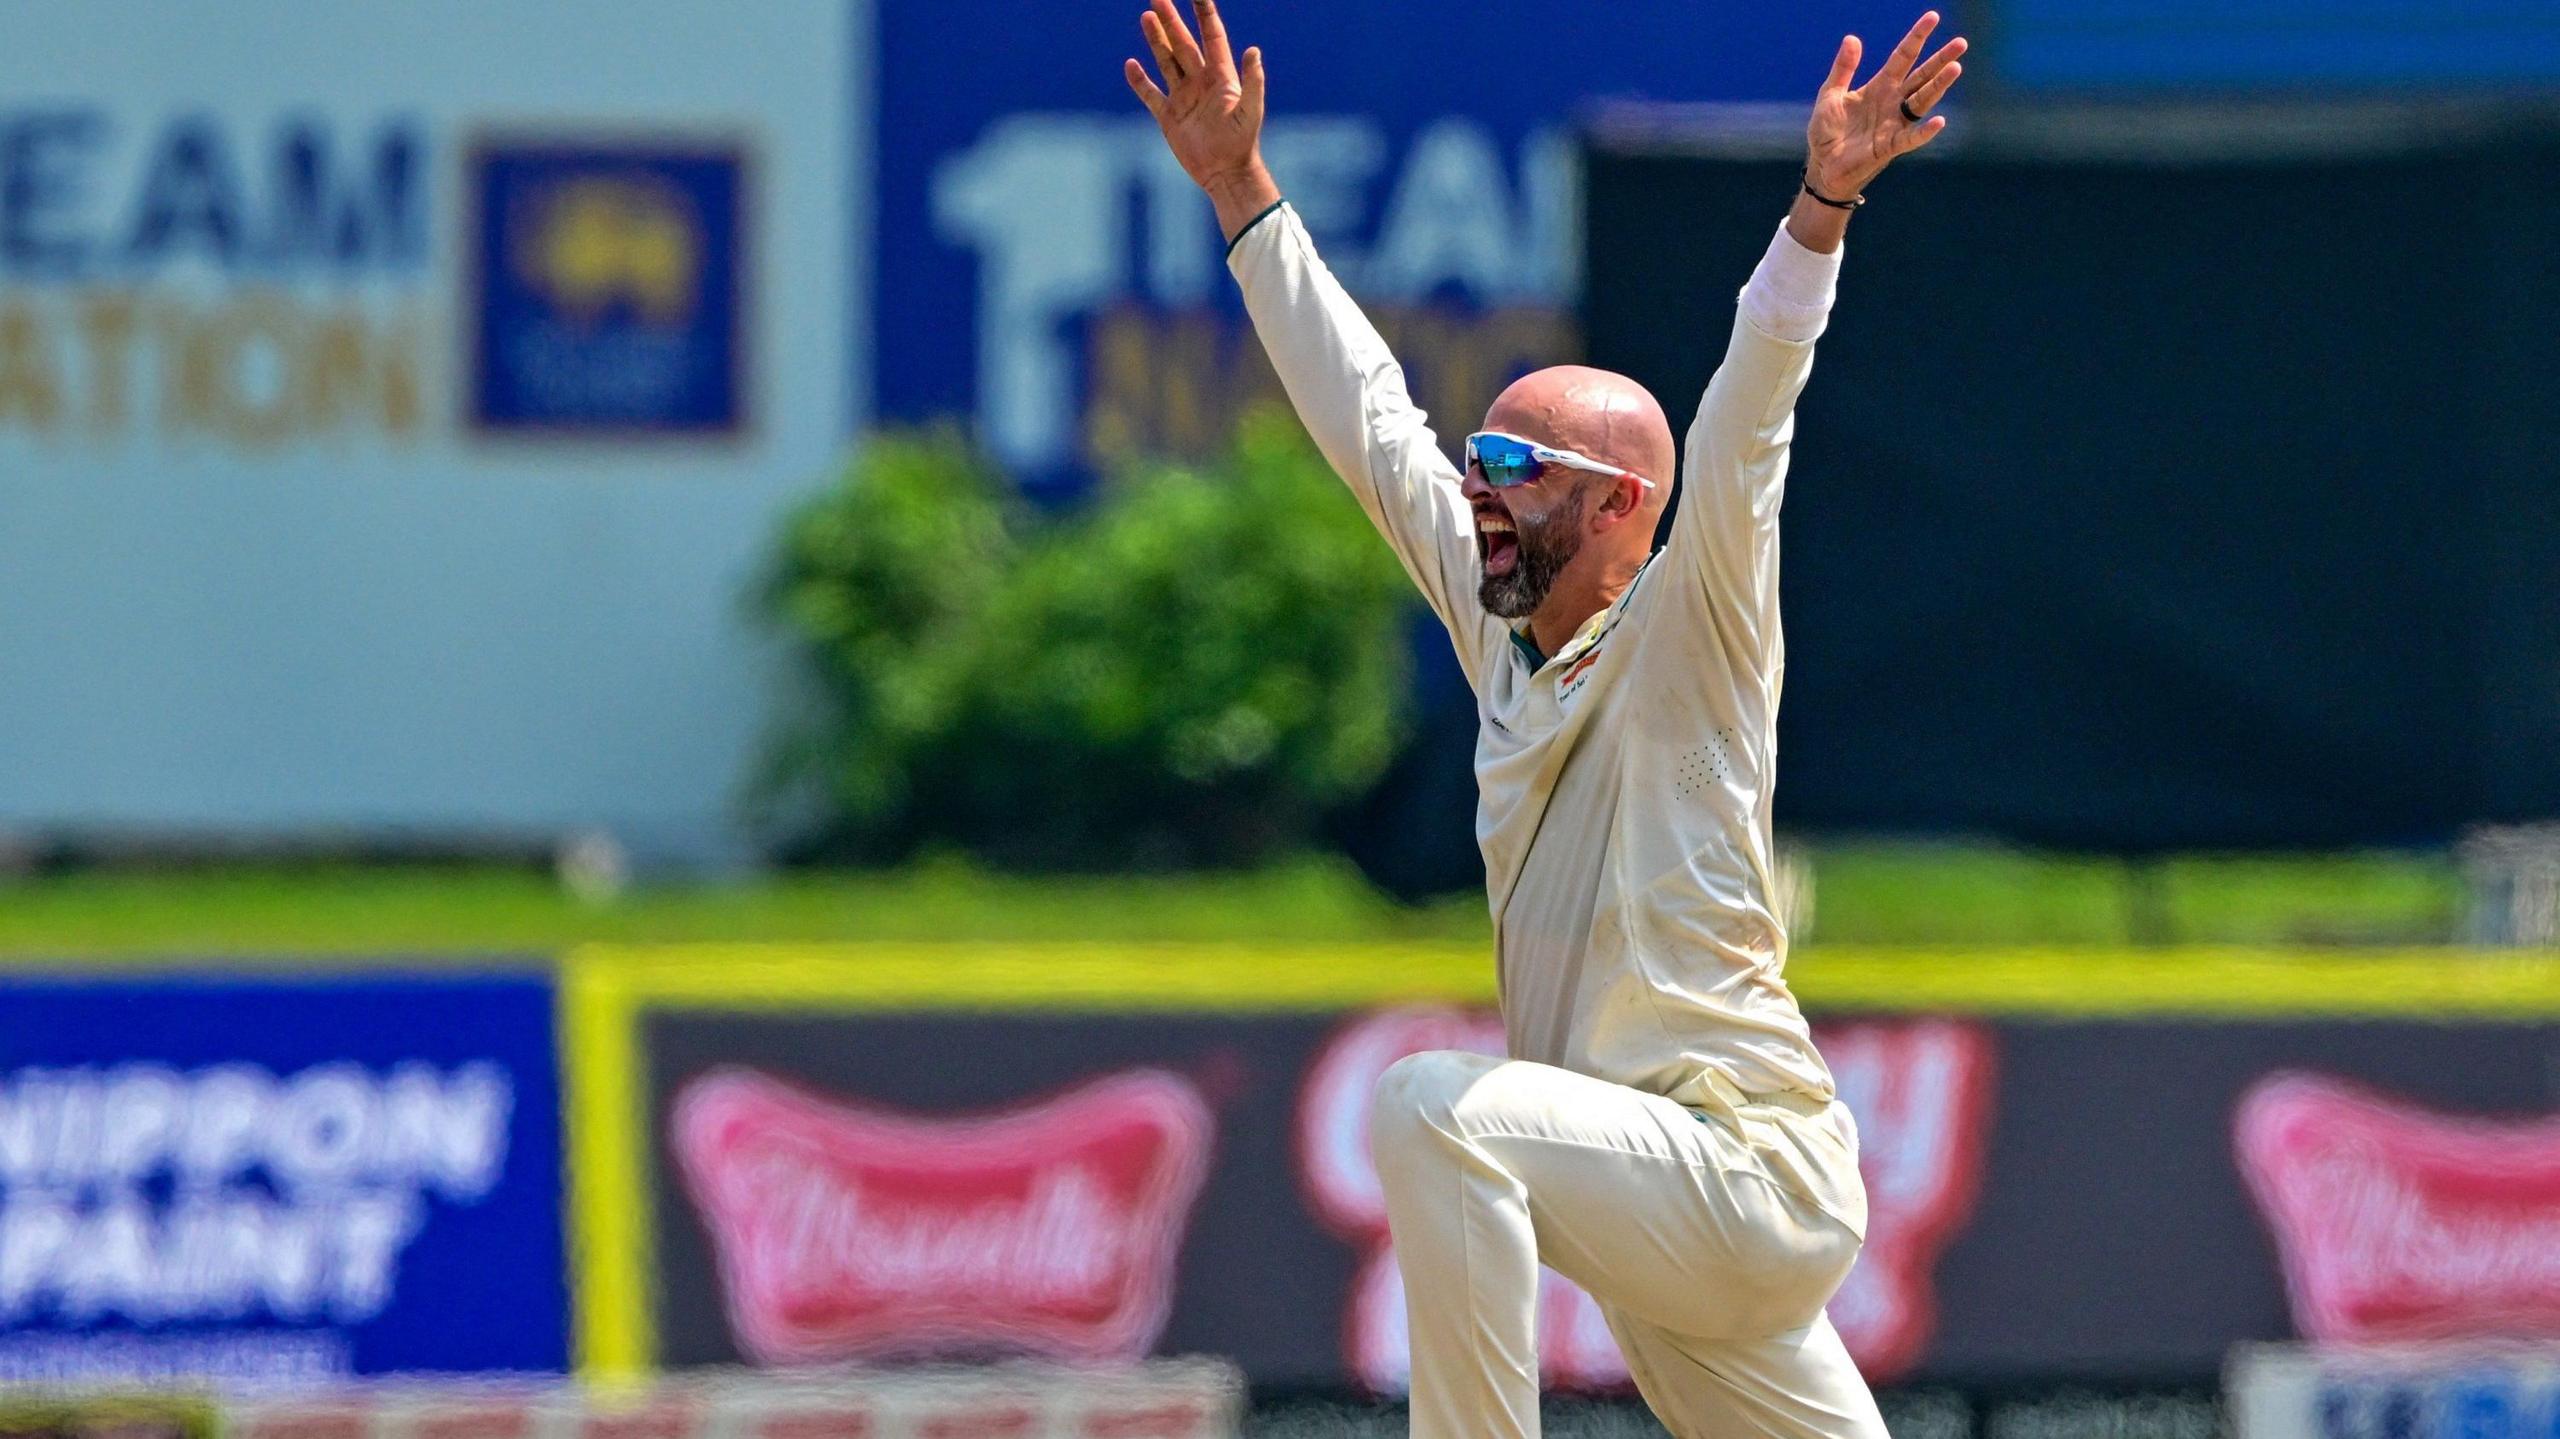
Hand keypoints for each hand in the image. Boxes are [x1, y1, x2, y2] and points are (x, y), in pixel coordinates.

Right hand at [1126, 0, 1275, 230]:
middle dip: (1171, 20)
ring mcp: (1184, 98)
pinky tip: (1131, 65)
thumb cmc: (1243, 143)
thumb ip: (1253, 81)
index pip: (1212, 37)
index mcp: (1221, 76)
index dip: (1205, 14)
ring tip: (1146, 17)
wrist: (1226, 174)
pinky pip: (1151, 94)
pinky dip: (1140, 81)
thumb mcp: (1251, 110)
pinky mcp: (1169, 117)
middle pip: (1183, 44)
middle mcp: (1201, 82)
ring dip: (1156, 41)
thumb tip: (1254, 50)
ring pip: (1167, 62)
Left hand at [1804, 11, 1965, 201]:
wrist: (1822, 164)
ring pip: (1922, 101)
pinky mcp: (1890, 146)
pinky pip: (1911, 138)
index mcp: (1880, 86)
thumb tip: (1852, 38)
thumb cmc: (1827, 130)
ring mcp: (1894, 123)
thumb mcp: (1830, 94)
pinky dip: (1925, 131)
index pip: (1903, 56)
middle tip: (1961, 43)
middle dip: (1940, 60)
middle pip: (1922, 76)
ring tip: (1955, 69)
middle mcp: (1893, 102)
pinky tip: (1939, 121)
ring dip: (1939, 86)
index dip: (1917, 37)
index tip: (1933, 17)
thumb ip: (1844, 68)